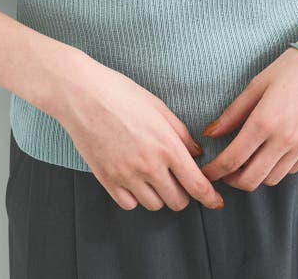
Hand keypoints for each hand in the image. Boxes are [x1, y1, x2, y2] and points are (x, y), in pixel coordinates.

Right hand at [50, 54, 225, 211]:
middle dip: (183, 193)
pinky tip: (134, 179)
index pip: (196, 185)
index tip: (215, 202)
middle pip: (177, 201)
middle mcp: (149, 166)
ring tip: (153, 176)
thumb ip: (180, 133)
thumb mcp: (158, 106)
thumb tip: (196, 153)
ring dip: (159, 195)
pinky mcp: (107, 180)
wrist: (82, 94)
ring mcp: (127, 176)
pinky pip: (129, 204)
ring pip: (154, 205)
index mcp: (167, 146)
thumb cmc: (120, 93)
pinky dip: (135, 197)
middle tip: (178, 179)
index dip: (210, 198)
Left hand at [198, 21, 297, 190]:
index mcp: (264, 121)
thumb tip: (209, 133)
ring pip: (272, 179)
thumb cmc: (291, 67)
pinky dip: (275, 169)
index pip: (232, 159)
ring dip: (254, 176)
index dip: (215, 171)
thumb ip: (232, 113)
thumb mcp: (256, 84)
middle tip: (223, 171)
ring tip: (245, 162)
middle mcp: (284, 139)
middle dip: (231, 180)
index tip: (206, 173)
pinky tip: (268, 154)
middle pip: (251, 179)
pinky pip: (290, 170)